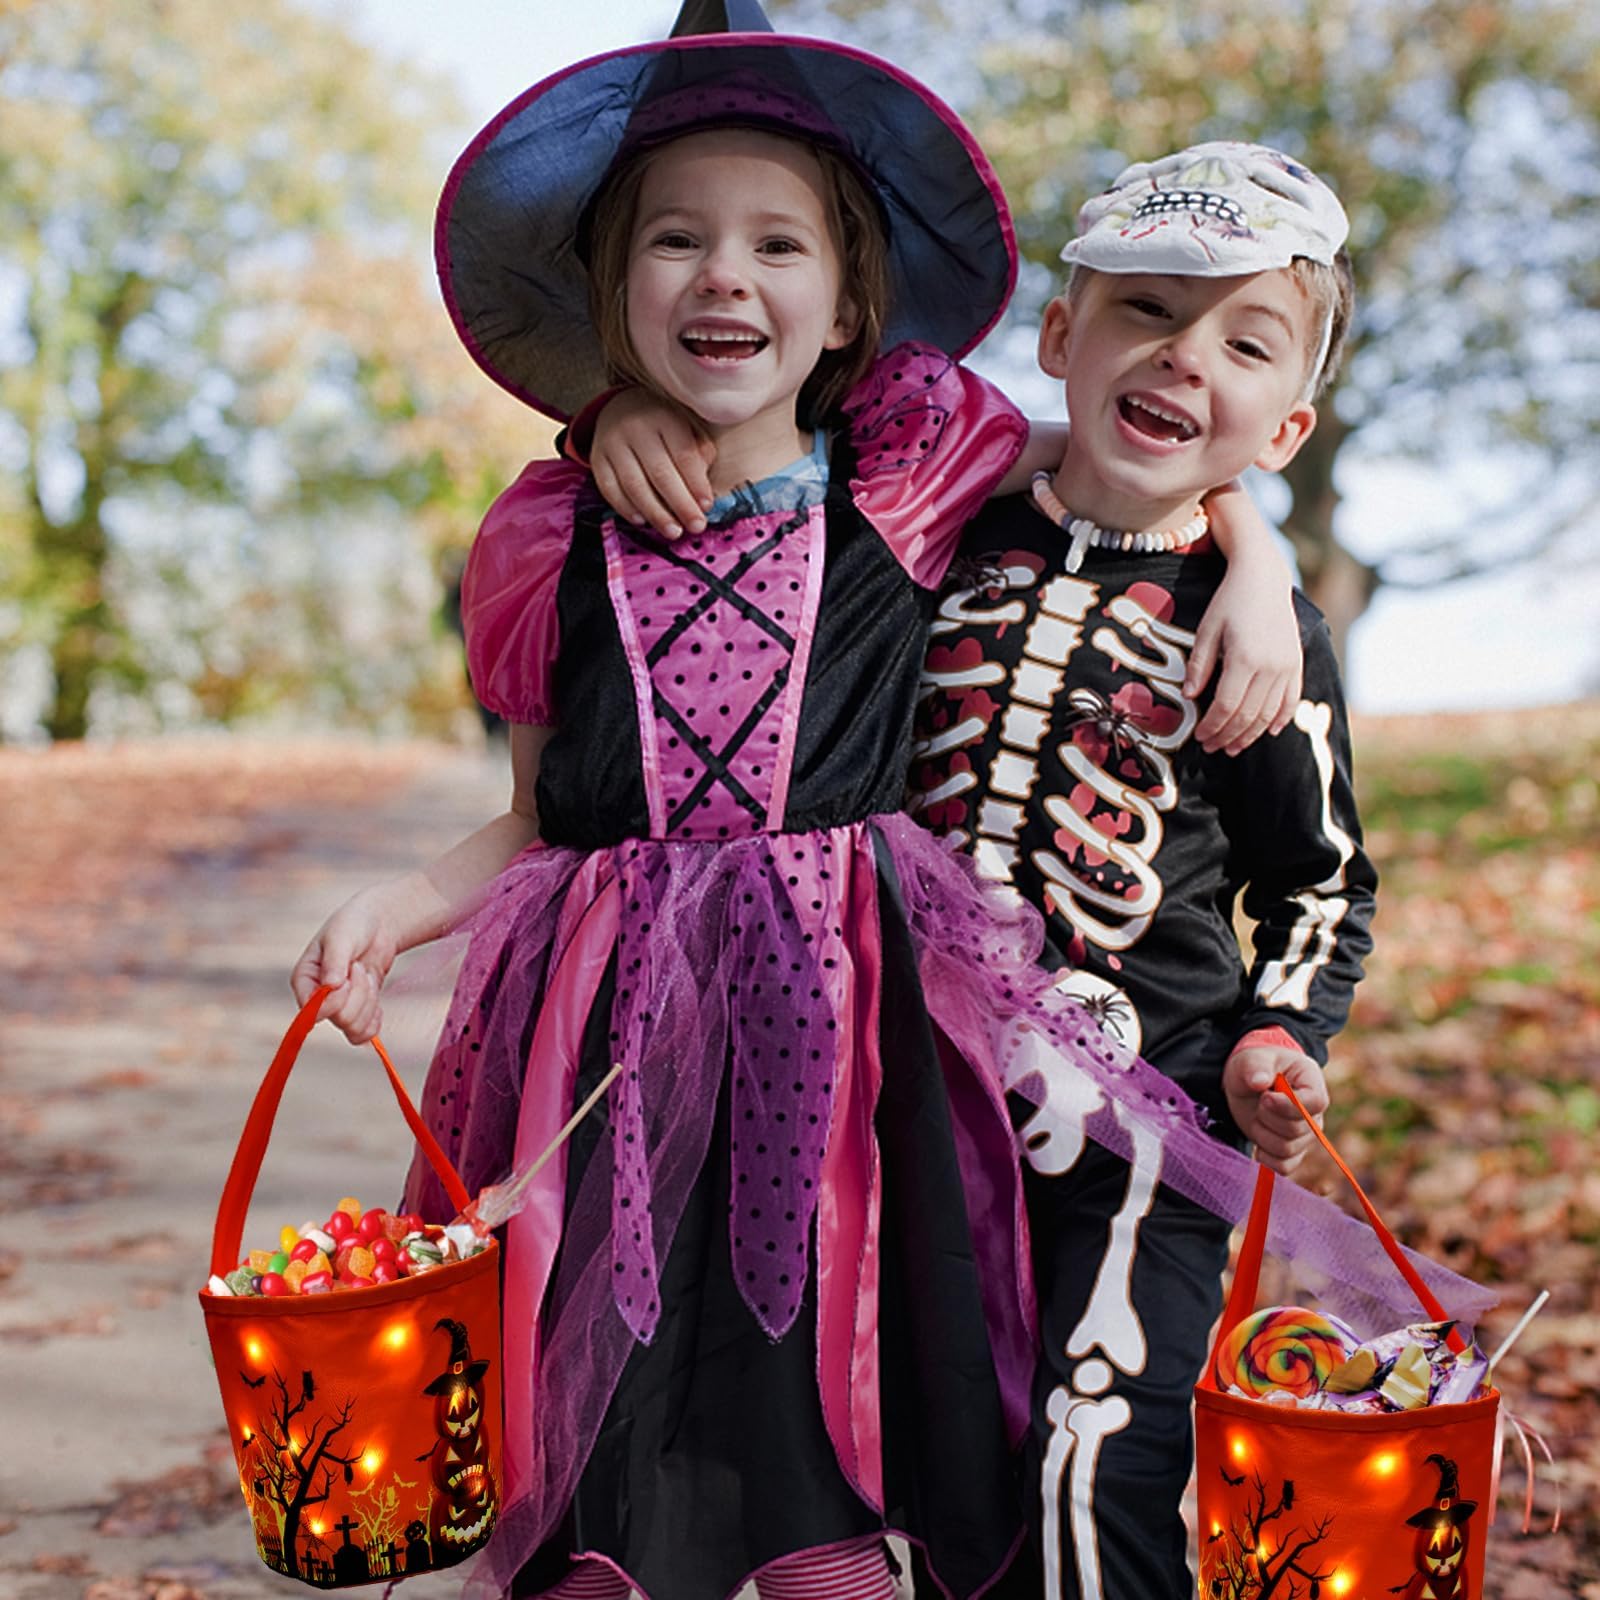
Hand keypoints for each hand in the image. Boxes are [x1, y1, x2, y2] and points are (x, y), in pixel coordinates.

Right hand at [289, 881, 413, 1044]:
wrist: (378, 926)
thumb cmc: (354, 925)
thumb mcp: (342, 936)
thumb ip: (335, 960)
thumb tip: (331, 986)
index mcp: (304, 980)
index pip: (312, 1010)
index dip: (335, 999)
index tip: (348, 974)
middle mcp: (316, 999)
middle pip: (340, 1019)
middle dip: (359, 993)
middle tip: (359, 966)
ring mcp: (336, 1008)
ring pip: (353, 1028)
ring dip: (369, 1001)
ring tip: (366, 975)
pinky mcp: (356, 1012)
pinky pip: (364, 1034)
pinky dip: (375, 1019)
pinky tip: (376, 996)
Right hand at [592, 389, 715, 539]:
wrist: (621, 409)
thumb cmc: (663, 426)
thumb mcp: (687, 429)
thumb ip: (699, 455)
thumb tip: (702, 490)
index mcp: (664, 418)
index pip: (683, 454)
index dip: (696, 483)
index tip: (707, 506)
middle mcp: (636, 428)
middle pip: (660, 473)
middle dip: (680, 504)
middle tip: (695, 526)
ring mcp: (612, 444)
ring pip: (634, 484)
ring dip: (655, 513)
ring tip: (673, 531)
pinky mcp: (597, 459)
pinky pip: (610, 489)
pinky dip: (626, 508)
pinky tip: (643, 521)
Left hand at [1186, 480, 1301, 754]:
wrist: (1264, 578)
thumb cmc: (1229, 602)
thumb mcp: (1206, 630)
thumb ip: (1199, 666)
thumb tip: (1189, 697)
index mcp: (1244, 658)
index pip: (1227, 706)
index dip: (1212, 726)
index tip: (1200, 738)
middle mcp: (1270, 666)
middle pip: (1248, 715)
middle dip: (1228, 736)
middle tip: (1212, 748)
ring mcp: (1287, 666)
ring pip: (1270, 713)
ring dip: (1251, 734)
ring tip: (1233, 747)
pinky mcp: (1297, 663)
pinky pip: (1292, 700)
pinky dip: (1281, 719)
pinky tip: (1269, 732)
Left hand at [1222, 1046, 1327, 1175]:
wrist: (1248, 1082)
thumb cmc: (1255, 1066)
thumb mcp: (1252, 1058)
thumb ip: (1255, 1067)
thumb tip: (1258, 1082)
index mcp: (1312, 1082)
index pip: (1315, 1103)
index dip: (1289, 1105)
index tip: (1265, 1097)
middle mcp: (1314, 1113)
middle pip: (1297, 1129)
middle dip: (1267, 1117)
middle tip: (1258, 1101)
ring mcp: (1306, 1135)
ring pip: (1287, 1149)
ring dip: (1262, 1135)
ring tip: (1257, 1116)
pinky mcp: (1293, 1151)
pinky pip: (1283, 1167)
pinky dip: (1265, 1158)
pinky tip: (1257, 1141)